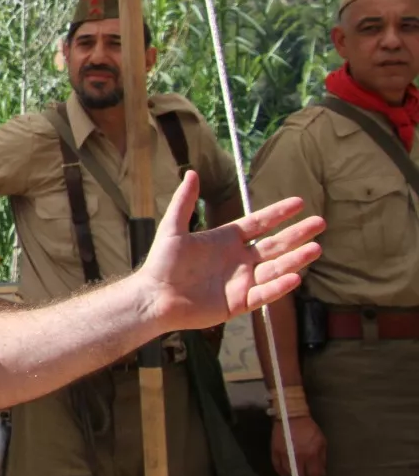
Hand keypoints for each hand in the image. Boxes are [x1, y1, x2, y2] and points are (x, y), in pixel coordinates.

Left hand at [134, 171, 323, 331]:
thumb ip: (185, 202)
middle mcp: (237, 260)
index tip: (299, 202)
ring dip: (295, 259)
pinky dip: (279, 287)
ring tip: (316, 247)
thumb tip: (192, 172)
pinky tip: (295, 277)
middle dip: (297, 234)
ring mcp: (240, 282)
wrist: (154, 297)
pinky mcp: (238, 303)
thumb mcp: (173, 228)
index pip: (259, 224)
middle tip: (320, 223)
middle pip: (274, 245)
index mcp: (225, 240)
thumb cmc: (161, 263)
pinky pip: (263, 294)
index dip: (278, 213)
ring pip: (275, 269)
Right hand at [272, 415, 327, 475]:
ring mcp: (284, 455)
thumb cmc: (309, 428)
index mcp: (310, 454)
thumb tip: (321, 473)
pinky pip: (277, 466)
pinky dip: (282, 471)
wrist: (291, 416)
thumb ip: (322, 458)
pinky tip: (286, 472)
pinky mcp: (275, 451)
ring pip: (288, 473)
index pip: (313, 475)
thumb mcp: (321, 442)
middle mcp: (297, 457)